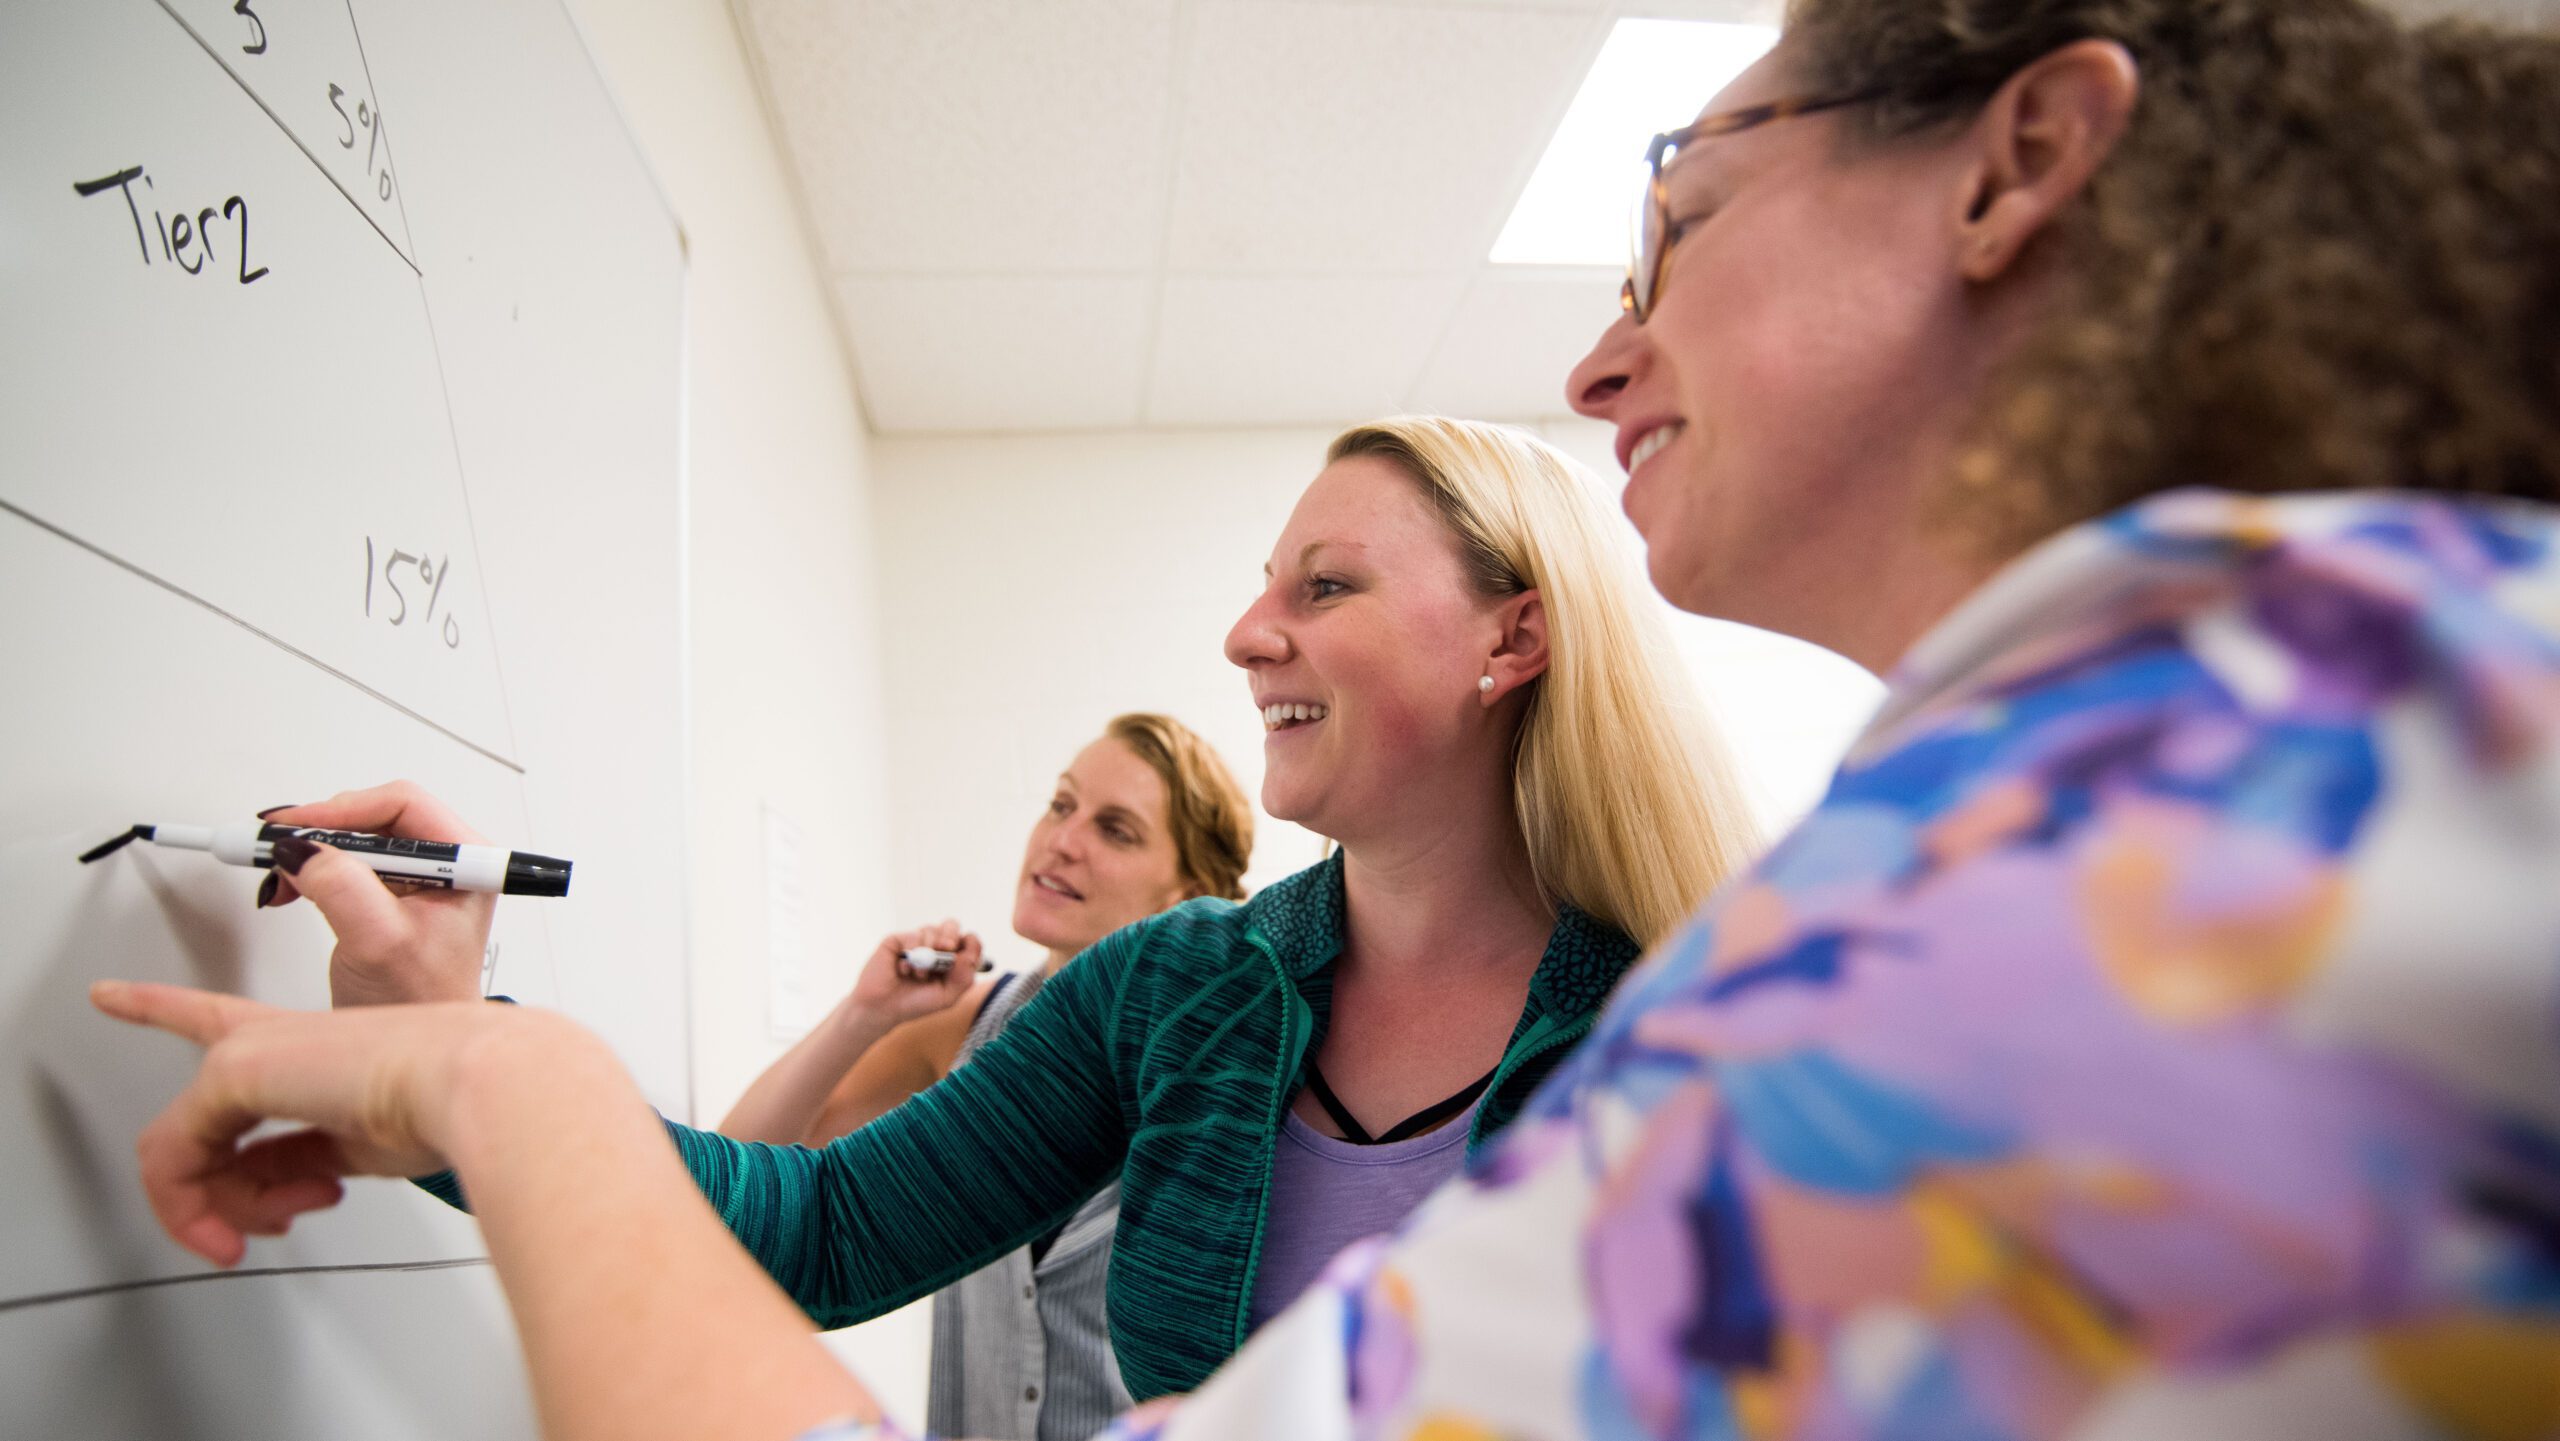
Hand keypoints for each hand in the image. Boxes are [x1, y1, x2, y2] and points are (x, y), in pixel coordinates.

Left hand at [88, 980, 541, 1265]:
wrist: (479, 1083)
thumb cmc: (454, 1103)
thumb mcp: (362, 1147)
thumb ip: (301, 1161)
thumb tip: (268, 1192)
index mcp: (315, 1045)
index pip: (219, 1023)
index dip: (157, 1007)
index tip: (109, 993)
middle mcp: (275, 1039)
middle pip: (203, 1124)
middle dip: (225, 1196)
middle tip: (266, 1229)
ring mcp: (250, 1053)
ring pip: (186, 1149)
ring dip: (226, 1209)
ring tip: (282, 1220)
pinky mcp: (235, 1071)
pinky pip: (176, 1158)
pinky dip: (197, 1208)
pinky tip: (243, 1226)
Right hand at [259, 782, 494, 1006]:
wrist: (417, 1043)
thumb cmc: (422, 999)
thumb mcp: (379, 941)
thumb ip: (341, 888)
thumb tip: (302, 849)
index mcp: (465, 862)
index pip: (403, 804)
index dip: (344, 811)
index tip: (296, 828)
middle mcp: (446, 864)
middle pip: (374, 817)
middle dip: (319, 832)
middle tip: (275, 847)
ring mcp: (417, 878)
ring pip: (354, 840)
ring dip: (310, 852)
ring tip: (279, 875)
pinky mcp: (389, 894)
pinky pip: (344, 862)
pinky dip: (310, 871)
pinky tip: (288, 887)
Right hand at [840, 920, 985, 1027]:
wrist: (883, 1008)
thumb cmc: (916, 1003)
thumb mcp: (947, 996)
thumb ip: (964, 977)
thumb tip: (968, 955)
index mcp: (950, 958)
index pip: (968, 940)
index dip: (971, 944)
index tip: (967, 957)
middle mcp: (934, 947)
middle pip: (951, 925)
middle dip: (952, 935)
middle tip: (948, 948)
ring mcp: (916, 942)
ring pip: (932, 929)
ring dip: (928, 953)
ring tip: (919, 975)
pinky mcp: (898, 939)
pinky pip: (913, 935)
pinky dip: (912, 953)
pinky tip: (904, 969)